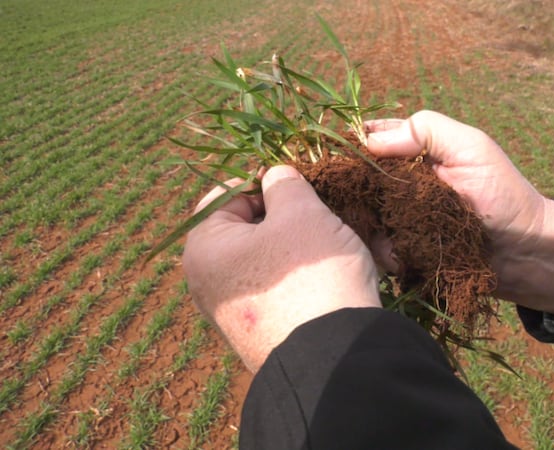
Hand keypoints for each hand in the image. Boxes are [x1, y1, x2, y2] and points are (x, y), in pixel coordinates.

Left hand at [182, 166, 380, 371]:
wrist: (334, 358)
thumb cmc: (310, 273)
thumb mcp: (302, 212)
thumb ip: (285, 184)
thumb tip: (275, 178)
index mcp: (204, 250)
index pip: (226, 195)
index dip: (264, 180)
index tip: (298, 181)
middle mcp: (208, 284)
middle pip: (249, 229)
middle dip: (287, 217)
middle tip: (322, 214)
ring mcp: (234, 313)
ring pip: (270, 260)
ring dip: (301, 246)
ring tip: (336, 244)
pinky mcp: (262, 333)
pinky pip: (281, 290)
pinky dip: (304, 277)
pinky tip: (334, 275)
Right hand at [366, 111, 553, 314]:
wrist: (528, 254)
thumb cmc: (504, 196)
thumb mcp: (472, 148)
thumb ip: (427, 131)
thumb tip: (371, 140)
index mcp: (420, 152)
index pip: (375, 139)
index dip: (353, 143)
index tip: (335, 153)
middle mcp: (407, 183)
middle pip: (361, 180)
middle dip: (352, 189)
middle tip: (347, 199)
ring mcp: (405, 218)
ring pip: (366, 215)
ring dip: (365, 223)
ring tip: (378, 230)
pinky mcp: (408, 250)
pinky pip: (381, 249)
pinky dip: (382, 251)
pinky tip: (396, 256)